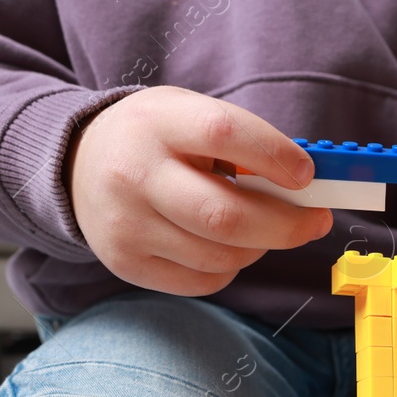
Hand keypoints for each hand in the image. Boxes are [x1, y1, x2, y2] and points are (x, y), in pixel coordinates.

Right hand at [66, 86, 331, 295]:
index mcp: (157, 123)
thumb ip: (245, 144)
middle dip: (286, 225)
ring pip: (221, 256)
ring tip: (263, 228)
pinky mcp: (128, 264)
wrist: (81, 165)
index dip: (274, 156)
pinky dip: (231, 267)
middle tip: (316, 222)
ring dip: (260, 247)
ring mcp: (126, 225)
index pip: (222, 134)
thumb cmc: (158, 139)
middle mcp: (134, 175)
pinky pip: (204, 281)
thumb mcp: (190, 116)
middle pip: (226, 216)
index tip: (307, 175)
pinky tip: (224, 245)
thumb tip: (309, 188)